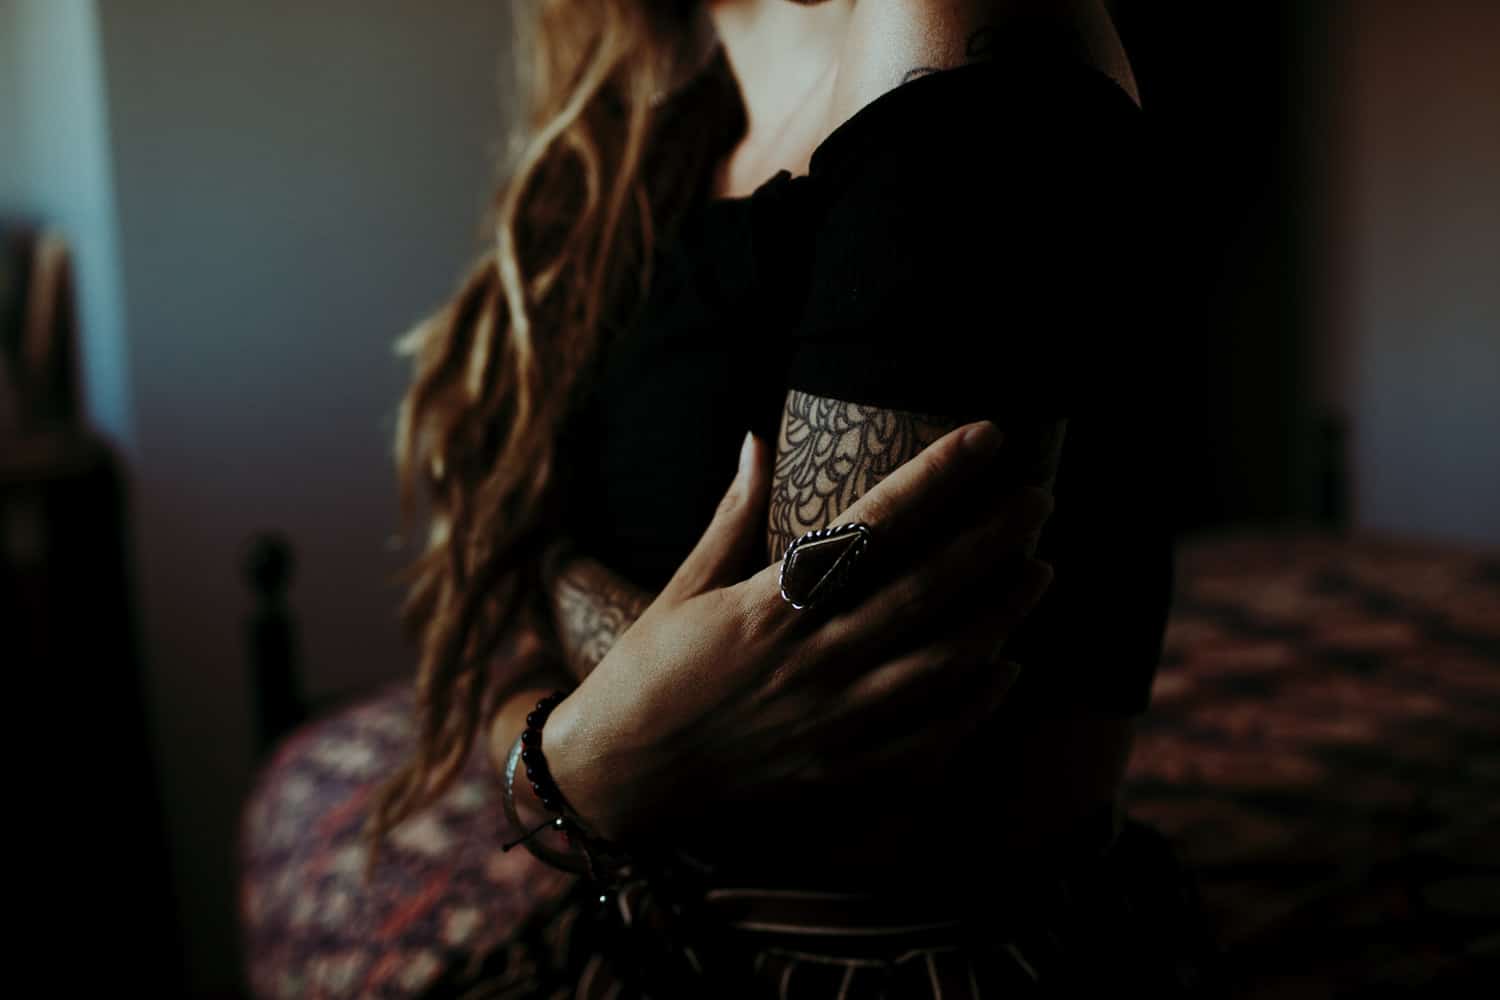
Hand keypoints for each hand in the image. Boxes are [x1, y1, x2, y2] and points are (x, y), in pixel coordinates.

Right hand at [543, 422, 1053, 841]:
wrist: (621, 780)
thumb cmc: (648, 672)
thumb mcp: (683, 587)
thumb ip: (732, 515)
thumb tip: (758, 438)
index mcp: (773, 604)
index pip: (876, 524)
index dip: (938, 475)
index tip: (987, 436)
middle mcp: (814, 659)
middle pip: (929, 588)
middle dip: (995, 538)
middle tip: (1040, 500)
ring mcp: (835, 721)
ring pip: (945, 662)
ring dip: (1002, 614)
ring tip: (1040, 573)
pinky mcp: (842, 773)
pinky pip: (931, 740)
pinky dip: (977, 703)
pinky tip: (1006, 668)